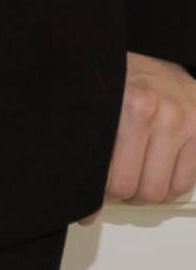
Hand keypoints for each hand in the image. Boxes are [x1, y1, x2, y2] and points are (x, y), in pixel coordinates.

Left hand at [88, 52, 195, 214]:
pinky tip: (155, 171)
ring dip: (144, 193)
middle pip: (134, 188)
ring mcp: (184, 123)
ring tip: (134, 176)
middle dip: (120, 192)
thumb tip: (85, 213)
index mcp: (129, 105)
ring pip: (159, 192)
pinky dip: (167, 188)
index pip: (109, 174)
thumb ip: (89, 151)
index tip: (94, 190)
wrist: (156, 56)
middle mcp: (159, 112)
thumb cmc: (123, 81)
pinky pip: (183, 185)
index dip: (98, 189)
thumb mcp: (98, 107)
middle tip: (114, 181)